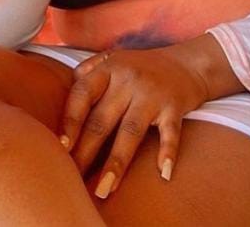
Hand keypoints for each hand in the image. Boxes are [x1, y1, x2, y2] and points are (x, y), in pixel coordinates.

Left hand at [57, 46, 210, 198]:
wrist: (189, 63)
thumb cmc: (143, 67)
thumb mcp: (114, 59)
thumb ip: (89, 69)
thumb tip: (65, 88)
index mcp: (109, 69)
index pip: (82, 94)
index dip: (70, 121)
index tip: (60, 147)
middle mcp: (128, 80)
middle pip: (102, 120)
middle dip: (86, 152)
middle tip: (73, 178)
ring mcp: (152, 94)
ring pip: (131, 131)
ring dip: (117, 163)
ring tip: (104, 189)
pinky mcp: (174, 106)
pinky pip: (170, 132)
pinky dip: (167, 152)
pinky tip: (162, 172)